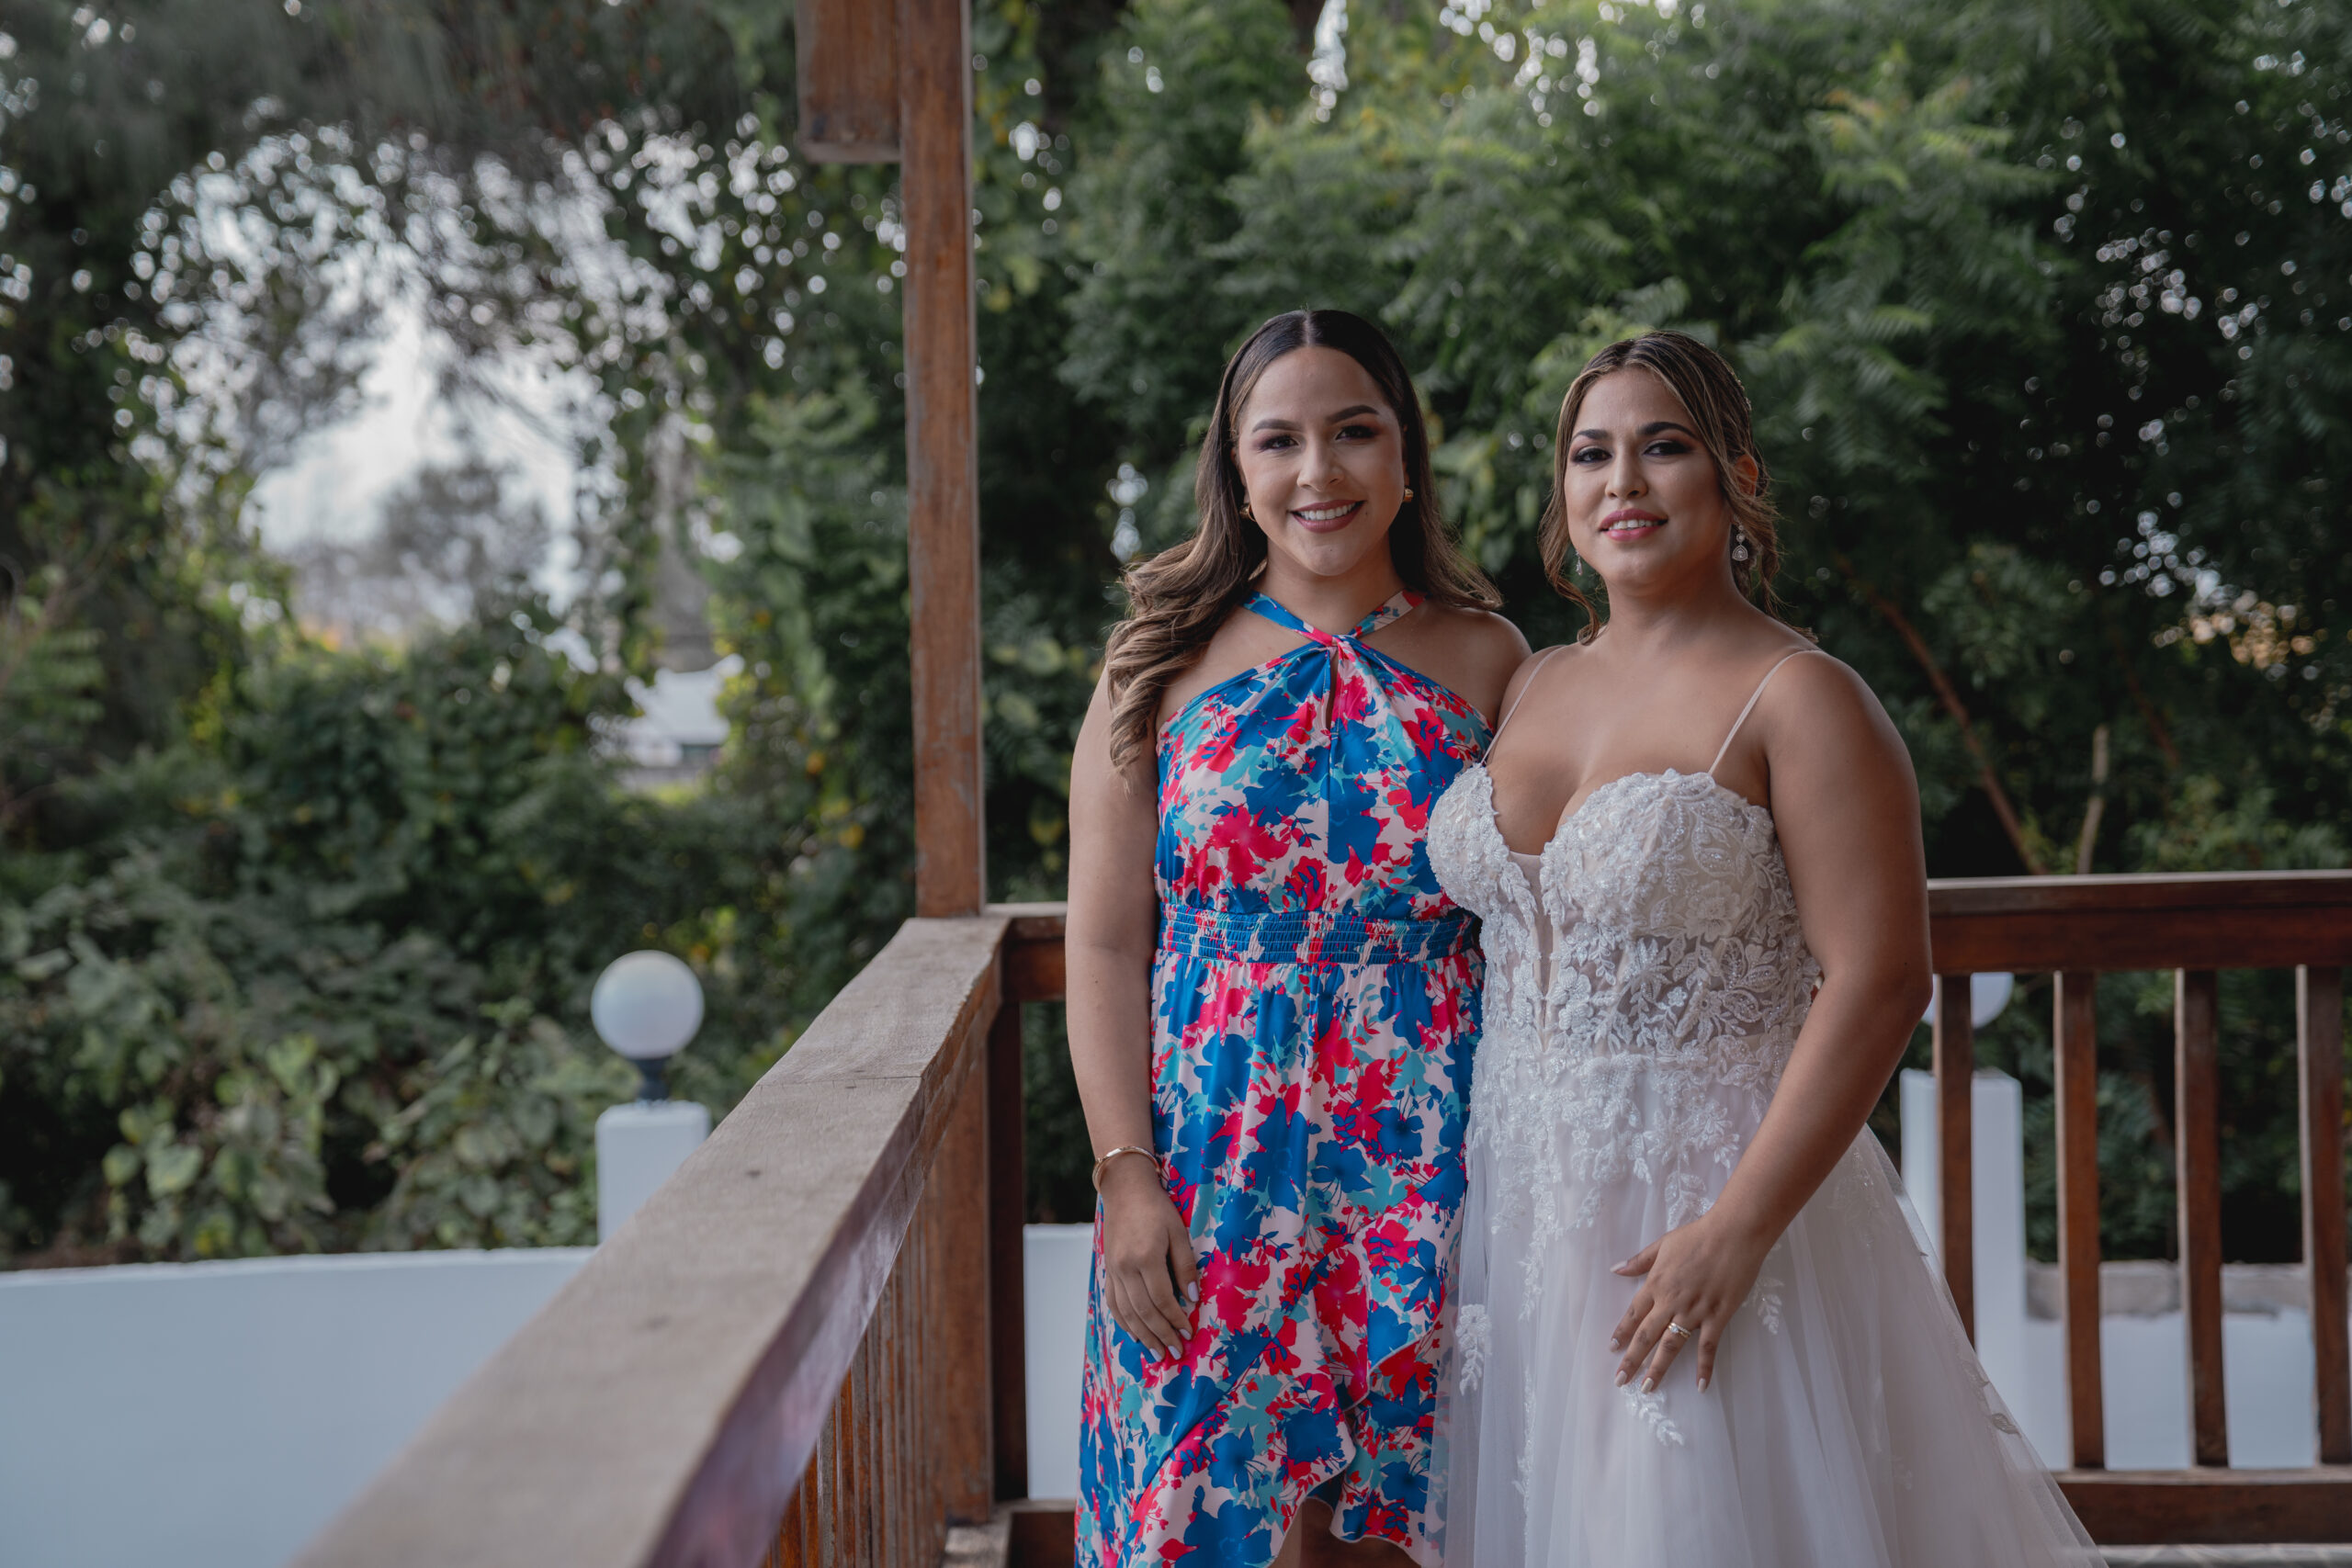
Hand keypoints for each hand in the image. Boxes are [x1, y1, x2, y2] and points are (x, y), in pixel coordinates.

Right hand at [1099, 1156, 1198, 1361]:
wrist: (1125, 1190)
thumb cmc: (1157, 1208)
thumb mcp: (1178, 1232)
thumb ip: (1185, 1265)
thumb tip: (1193, 1299)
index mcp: (1145, 1257)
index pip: (1162, 1299)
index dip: (1176, 1319)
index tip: (1188, 1333)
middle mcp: (1125, 1268)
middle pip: (1144, 1312)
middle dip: (1161, 1335)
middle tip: (1176, 1353)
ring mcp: (1113, 1271)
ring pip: (1127, 1313)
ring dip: (1143, 1336)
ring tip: (1158, 1353)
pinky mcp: (1108, 1270)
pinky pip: (1114, 1303)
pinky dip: (1124, 1323)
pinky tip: (1135, 1335)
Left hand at [1607, 1211, 1771, 1394]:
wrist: (1733, 1234)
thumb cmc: (1698, 1236)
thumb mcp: (1663, 1243)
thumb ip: (1640, 1261)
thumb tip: (1615, 1269)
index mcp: (1656, 1284)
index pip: (1633, 1314)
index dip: (1622, 1333)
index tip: (1612, 1349)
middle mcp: (1671, 1302)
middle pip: (1646, 1336)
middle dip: (1631, 1360)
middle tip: (1620, 1380)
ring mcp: (1694, 1311)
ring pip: (1671, 1346)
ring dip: (1658, 1368)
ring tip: (1647, 1388)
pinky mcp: (1717, 1316)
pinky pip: (1708, 1347)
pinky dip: (1704, 1367)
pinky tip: (1700, 1386)